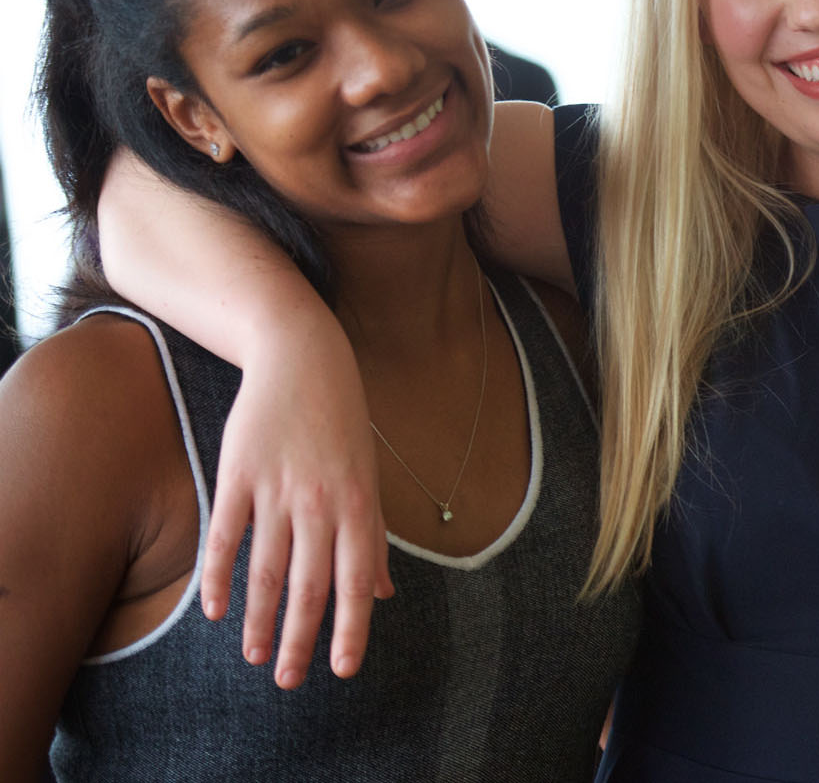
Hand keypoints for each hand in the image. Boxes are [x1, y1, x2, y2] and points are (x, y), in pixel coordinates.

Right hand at [203, 328, 392, 687]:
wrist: (302, 358)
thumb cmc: (341, 423)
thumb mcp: (368, 477)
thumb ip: (372, 538)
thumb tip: (382, 593)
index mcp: (358, 504)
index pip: (356, 581)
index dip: (350, 629)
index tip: (342, 670)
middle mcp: (320, 502)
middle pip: (308, 586)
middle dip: (297, 640)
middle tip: (286, 681)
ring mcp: (277, 489)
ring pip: (265, 570)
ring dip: (256, 620)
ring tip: (251, 656)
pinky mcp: (238, 475)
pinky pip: (225, 536)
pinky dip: (218, 577)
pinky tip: (214, 611)